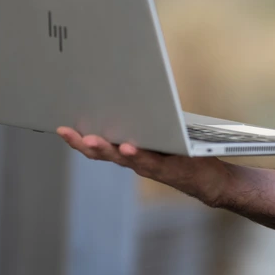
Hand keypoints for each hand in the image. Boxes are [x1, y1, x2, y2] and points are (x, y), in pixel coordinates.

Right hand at [56, 127, 230, 205]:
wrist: (213, 182)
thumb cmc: (187, 154)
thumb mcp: (163, 133)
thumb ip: (148, 120)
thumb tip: (133, 93)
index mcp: (132, 150)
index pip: (101, 144)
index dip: (79, 138)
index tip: (62, 126)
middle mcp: (136, 160)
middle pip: (103, 153)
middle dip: (82, 142)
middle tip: (64, 131)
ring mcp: (150, 166)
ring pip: (121, 158)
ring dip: (104, 149)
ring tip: (89, 139)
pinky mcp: (168, 169)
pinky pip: (149, 161)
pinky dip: (136, 154)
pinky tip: (127, 146)